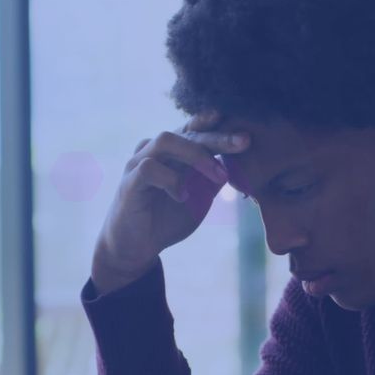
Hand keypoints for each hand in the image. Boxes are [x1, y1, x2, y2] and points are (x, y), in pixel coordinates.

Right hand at [91, 110, 249, 294]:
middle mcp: (155, 152)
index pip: (196, 131)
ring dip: (196, 155)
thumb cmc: (166, 220)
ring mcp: (139, 164)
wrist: (135, 248)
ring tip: (218, 176)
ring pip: (165, 140)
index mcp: (173, 153)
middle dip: (217, 136)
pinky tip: (182, 196)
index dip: (218, 126)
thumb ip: (213, 181)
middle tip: (244, 142)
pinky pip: (149, 168)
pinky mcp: (129, 182)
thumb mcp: (199, 199)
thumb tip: (238, 163)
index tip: (245, 132)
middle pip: (186, 132)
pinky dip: (171, 180)